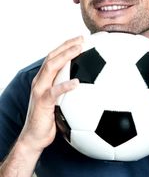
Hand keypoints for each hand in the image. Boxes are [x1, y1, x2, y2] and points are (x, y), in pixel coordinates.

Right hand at [19, 36, 82, 153]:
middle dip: (67, 45)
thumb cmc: (49, 119)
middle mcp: (40, 81)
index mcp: (44, 79)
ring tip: (79, 49)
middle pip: (52, 57)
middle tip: (82, 39)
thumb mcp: (59, 101)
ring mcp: (40, 90)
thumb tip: (86, 85)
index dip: (66, 46)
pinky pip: (54, 91)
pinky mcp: (42, 102)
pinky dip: (65, 85)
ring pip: (51, 67)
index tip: (81, 39)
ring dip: (66, 56)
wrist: (34, 137)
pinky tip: (77, 82)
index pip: (54, 57)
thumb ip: (67, 91)